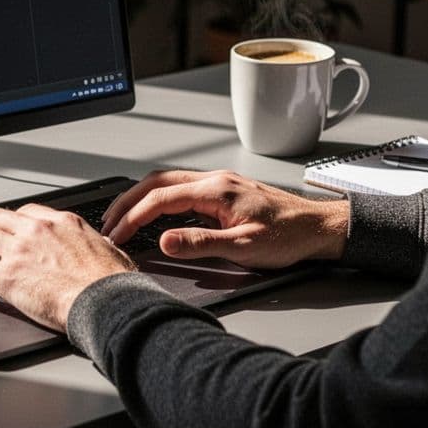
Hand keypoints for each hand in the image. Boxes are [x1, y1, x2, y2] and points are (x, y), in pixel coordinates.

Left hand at [0, 204, 135, 331]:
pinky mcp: (6, 275)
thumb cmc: (113, 284)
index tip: (7, 229)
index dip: (11, 221)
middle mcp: (37, 229)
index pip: (27, 212)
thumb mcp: (110, 252)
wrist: (106, 301)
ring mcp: (19, 250)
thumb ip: (97, 246)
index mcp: (62, 222)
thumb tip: (103, 250)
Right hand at [101, 170, 348, 269]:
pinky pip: (182, 188)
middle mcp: (214, 180)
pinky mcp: (224, 191)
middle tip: (109, 222)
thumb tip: (164, 242)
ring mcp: (219, 183)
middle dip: (128, 201)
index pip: (160, 198)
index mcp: (216, 190)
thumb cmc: (289, 237)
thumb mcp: (243, 247)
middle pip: (157, 182)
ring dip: (142, 198)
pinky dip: (159, 199)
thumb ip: (200, 244)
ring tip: (124, 218)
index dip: (133, 216)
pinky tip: (155, 214)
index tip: (117, 233)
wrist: (319, 228)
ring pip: (168, 182)